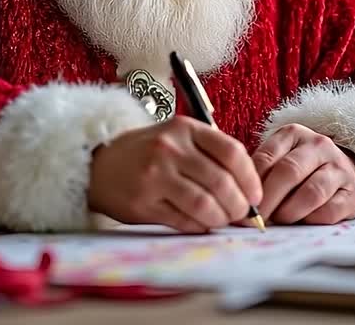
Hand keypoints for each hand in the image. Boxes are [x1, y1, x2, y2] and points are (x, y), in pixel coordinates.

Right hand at [87, 116, 262, 232]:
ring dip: (220, 219)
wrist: (98, 165)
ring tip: (221, 221)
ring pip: (204, 204)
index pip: (232, 152)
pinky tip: (200, 224)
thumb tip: (247, 191)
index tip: (256, 195)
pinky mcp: (143, 203)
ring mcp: (154, 176)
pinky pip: (183, 220)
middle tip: (242, 214)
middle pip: (221, 182)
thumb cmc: (146, 153)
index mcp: (184, 128)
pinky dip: (198, 226)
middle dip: (239, 205)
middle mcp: (170, 149)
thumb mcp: (177, 138)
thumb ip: (210, 156)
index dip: (251, 178)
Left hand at [252, 124, 354, 224]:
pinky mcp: (353, 194)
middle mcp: (319, 146)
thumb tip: (241, 202)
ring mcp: (339, 168)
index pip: (267, 157)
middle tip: (257, 218)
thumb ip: (261, 174)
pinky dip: (311, 220)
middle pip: (289, 172)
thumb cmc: (301, 169)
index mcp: (294, 134)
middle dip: (268, 200)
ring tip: (278, 221)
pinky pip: (329, 211)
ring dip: (289, 211)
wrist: (343, 173)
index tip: (242, 204)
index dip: (251, 184)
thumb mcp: (280, 159)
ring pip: (311, 192)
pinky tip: (301, 222)